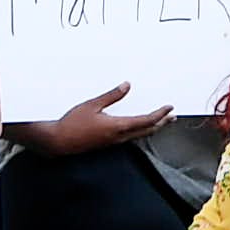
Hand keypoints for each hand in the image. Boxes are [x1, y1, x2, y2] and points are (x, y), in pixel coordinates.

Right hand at [23, 83, 170, 155]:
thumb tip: (127, 86)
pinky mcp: (107, 144)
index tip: (170, 108)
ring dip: (152, 128)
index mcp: (118, 126)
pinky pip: (130, 138)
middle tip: (172, 116)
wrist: (57, 142)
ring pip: (139, 135)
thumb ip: (111, 96)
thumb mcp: (91, 105)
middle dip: (162, 123)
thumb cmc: (72, 123)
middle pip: (147, 130)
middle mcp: (119, 137)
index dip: (161, 114)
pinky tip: (138, 128)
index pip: (147, 121)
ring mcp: (114, 142)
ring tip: (161, 122)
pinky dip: (140, 131)